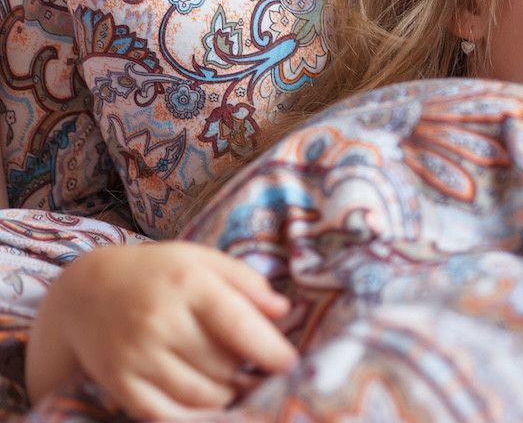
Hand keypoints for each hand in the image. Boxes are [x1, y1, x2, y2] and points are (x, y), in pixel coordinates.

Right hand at [26, 241, 297, 418]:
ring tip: (231, 380)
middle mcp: (160, 320)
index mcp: (189, 284)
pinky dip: (193, 415)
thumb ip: (247, 282)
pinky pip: (165, 414)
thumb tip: (283, 312)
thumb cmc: (160, 273)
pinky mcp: (119, 382)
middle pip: (223, 364)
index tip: (290, 364)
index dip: (271, 351)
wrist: (87, 291)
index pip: (240, 326)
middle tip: (251, 366)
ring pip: (200, 394)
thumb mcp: (203, 260)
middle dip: (246, 370)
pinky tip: (205, 401)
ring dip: (225, 393)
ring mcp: (136, 355)